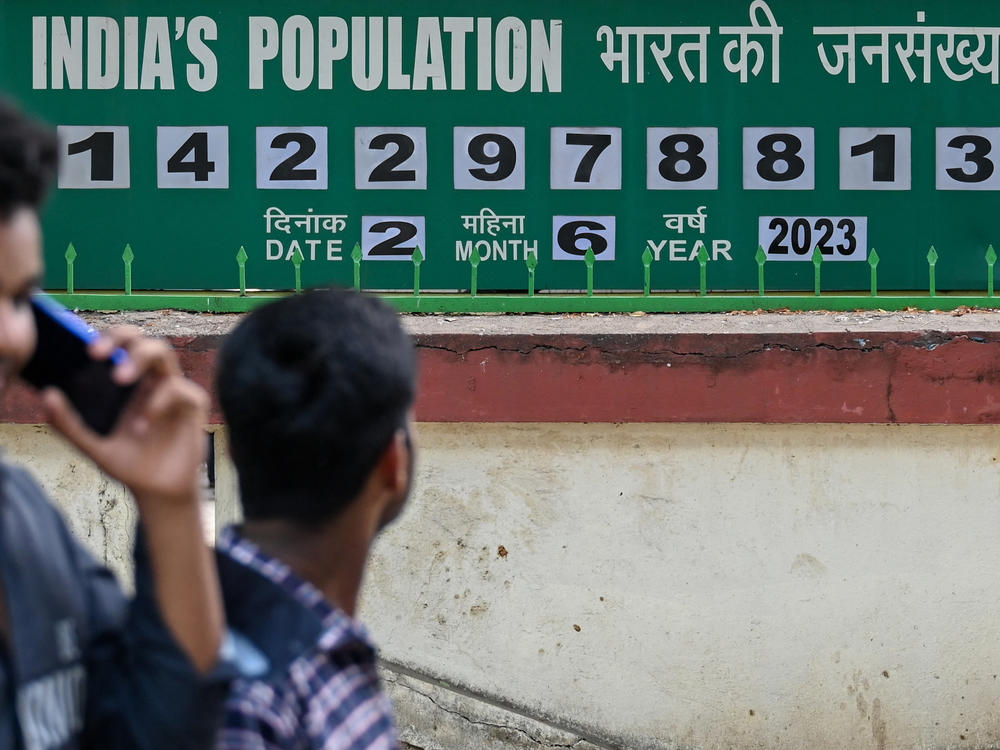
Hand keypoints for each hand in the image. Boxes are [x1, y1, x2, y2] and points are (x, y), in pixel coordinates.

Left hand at [41, 326, 208, 507]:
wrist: (157, 492)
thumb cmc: (129, 464)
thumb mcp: (92, 446)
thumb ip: (68, 424)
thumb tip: (46, 395)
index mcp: (130, 385)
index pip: (121, 345)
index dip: (107, 337)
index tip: (86, 350)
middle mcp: (152, 382)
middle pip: (143, 339)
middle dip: (122, 337)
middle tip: (97, 354)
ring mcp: (174, 391)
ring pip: (164, 353)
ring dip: (140, 358)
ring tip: (120, 379)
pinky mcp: (193, 405)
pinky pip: (179, 389)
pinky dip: (158, 403)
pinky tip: (144, 425)